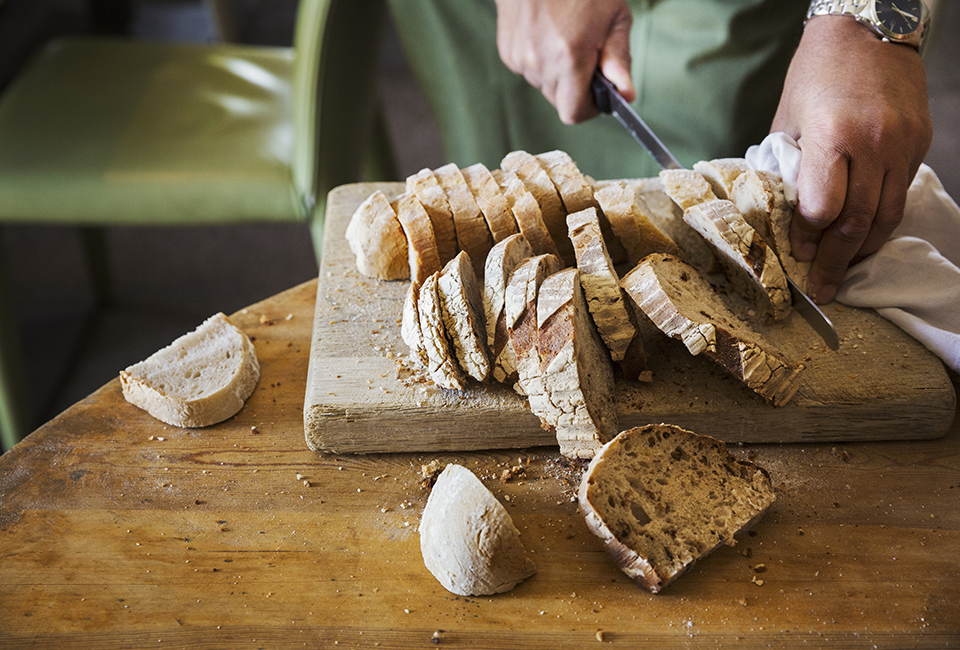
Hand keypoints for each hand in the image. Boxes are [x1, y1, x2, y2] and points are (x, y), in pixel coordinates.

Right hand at [494, 0, 633, 123]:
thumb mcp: (614, 17)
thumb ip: (619, 59)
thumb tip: (626, 94)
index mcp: (568, 57)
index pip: (573, 113)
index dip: (589, 109)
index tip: (598, 96)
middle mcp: (539, 62)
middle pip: (559, 101)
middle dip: (576, 88)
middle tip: (587, 57)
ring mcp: (520, 58)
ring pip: (544, 85)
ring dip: (558, 73)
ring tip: (566, 39)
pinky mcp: (507, 52)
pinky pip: (530, 70)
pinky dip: (541, 61)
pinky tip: (548, 35)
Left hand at [771, 16, 931, 303]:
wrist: (870, 29)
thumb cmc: (818, 72)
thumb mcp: (788, 117)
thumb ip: (785, 165)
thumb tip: (775, 211)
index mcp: (833, 136)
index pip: (822, 208)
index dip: (807, 238)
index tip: (796, 255)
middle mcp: (874, 144)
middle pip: (856, 222)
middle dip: (835, 261)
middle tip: (822, 290)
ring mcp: (902, 146)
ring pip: (886, 216)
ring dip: (862, 250)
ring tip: (843, 272)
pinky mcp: (919, 145)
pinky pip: (898, 195)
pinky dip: (880, 221)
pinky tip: (862, 236)